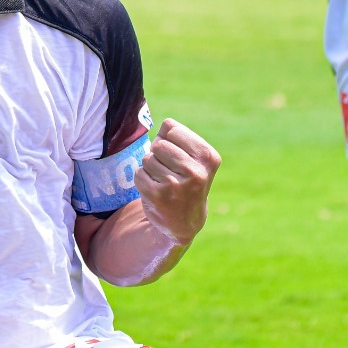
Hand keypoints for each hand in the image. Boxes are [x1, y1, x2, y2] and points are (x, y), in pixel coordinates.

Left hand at [135, 118, 219, 248]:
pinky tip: (156, 191)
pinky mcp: (159, 196)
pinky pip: (139, 173)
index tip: (178, 157)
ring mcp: (177, 184)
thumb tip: (163, 125)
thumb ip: (176, 136)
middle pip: (159, 144)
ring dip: (151, 169)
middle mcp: (196, 171)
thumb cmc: (185, 180)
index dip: (168, 141)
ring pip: (148, 159)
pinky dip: (143, 180)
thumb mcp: (192, 157)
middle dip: (159, 155)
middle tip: (170, 172)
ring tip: (164, 182)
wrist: (185, 222)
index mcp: (208, 156)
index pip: (171, 128)